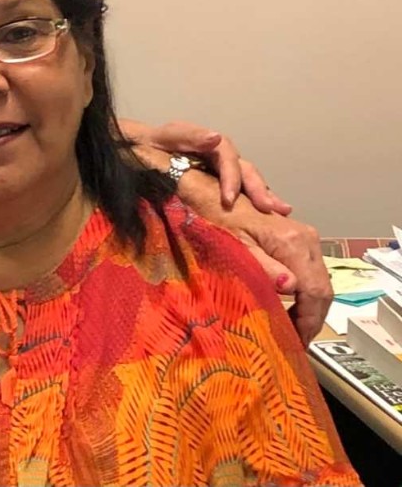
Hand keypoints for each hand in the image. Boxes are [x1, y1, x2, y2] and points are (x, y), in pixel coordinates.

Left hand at [123, 117, 290, 213]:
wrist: (138, 150)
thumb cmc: (151, 144)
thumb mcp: (165, 136)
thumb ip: (188, 136)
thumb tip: (215, 137)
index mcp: (209, 143)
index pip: (228, 158)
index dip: (231, 178)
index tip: (229, 200)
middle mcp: (220, 155)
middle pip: (245, 169)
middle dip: (259, 188)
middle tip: (270, 209)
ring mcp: (221, 169)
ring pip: (248, 180)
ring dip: (264, 195)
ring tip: (281, 212)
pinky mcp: (218, 183)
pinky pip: (240, 191)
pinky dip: (254, 202)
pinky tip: (268, 216)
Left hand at [178, 171, 330, 344]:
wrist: (212, 193)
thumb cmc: (216, 220)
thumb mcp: (234, 248)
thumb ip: (263, 268)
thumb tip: (291, 288)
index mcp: (294, 243)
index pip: (316, 292)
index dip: (310, 321)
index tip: (299, 342)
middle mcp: (307, 239)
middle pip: (323, 288)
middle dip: (313, 318)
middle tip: (298, 341)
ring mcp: (306, 237)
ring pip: (320, 281)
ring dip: (311, 307)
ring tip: (294, 329)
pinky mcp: (300, 237)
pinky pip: (312, 271)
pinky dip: (307, 293)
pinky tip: (292, 307)